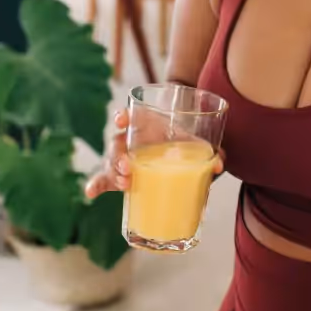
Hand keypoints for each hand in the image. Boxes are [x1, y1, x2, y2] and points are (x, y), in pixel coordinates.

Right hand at [82, 109, 225, 197]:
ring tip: (124, 183)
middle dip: (118, 156)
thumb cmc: (182, 139)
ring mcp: (124, 158)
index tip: (121, 121)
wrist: (177, 147)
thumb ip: (208, 152)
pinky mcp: (122, 174)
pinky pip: (104, 179)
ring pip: (111, 163)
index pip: (128, 116)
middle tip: (129, 167)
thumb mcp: (194, 142)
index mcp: (144, 124)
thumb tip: (219, 164)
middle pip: (117, 144)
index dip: (122, 117)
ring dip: (113, 173)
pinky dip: (96, 185)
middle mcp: (131, 140)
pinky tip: (90, 193)